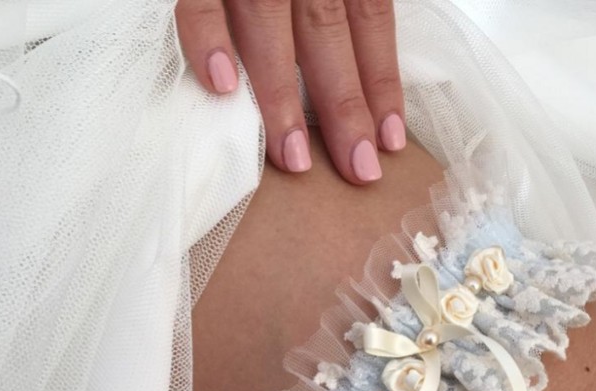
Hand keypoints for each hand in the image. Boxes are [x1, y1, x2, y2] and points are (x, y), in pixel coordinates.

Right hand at [175, 0, 405, 184]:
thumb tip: (357, 59)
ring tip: (293, 156)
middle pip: (327, 30)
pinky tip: (220, 87)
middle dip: (343, 104)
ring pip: (269, 23)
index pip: (368, 16)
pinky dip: (207, 37)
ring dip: (282, 95)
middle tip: (356, 169)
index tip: (389, 140)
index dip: (382, 80)